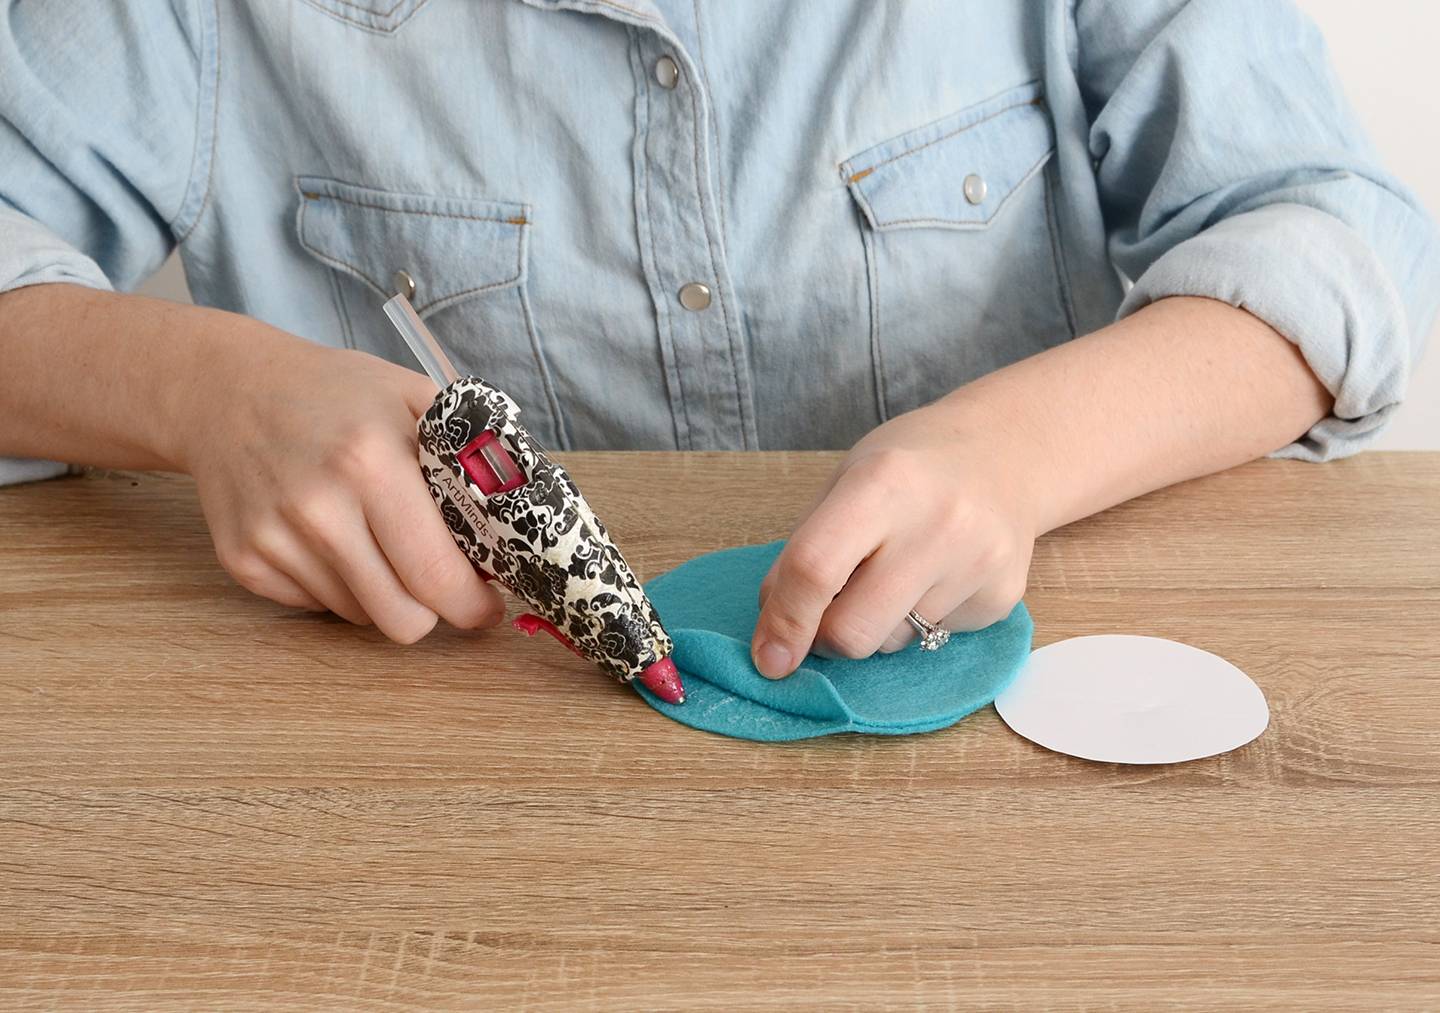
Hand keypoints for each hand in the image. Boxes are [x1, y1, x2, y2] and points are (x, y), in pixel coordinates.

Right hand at [177, 329, 503, 642]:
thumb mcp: (413, 398)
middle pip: (403, 619)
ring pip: (364, 618)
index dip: (475, 603)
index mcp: (371, 463)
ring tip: (378, 539)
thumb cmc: (336, 394)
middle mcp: (318, 508)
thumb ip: (470, 457)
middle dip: (437, 611)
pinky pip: (319, 607)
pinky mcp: (244, 563)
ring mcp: (275, 540)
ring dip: (387, 593)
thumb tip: (518, 522)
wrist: (226, 390)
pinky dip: (339, 585)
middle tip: (445, 585)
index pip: (436, 574)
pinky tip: (331, 536)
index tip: (489, 603)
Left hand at [751, 399, 1036, 677]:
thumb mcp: (844, 484)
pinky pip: (932, 640)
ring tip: (893, 575)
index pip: (816, 569)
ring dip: (872, 625)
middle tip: (825, 613)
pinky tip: (934, 577)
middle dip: (823, 638)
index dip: (783, 621)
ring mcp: (978, 564)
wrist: (1008, 454)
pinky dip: (914, 621)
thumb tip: (775, 632)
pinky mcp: (1001, 598)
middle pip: (853, 630)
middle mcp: (939, 523)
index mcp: (884, 481)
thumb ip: (805, 551)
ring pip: (890, 643)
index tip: (768, 658)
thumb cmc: (909, 468)